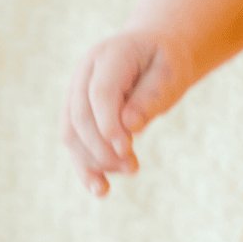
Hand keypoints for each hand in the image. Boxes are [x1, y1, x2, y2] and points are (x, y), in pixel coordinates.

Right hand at [61, 30, 191, 196]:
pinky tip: (101, 190)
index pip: (100, 93)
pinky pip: (74, 142)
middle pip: (81, 116)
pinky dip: (85, 167)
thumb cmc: (166, 62)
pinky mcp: (77, 112)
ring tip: (130, 171)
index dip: (108, 123)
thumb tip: (129, 126)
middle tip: (133, 166)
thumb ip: (151, 96)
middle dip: (103, 147)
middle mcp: (85, 72)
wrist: (156, 52)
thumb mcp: (170, 72)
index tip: (125, 148)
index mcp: (110, 54)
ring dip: (95, 160)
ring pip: (72, 132)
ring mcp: (76, 92)